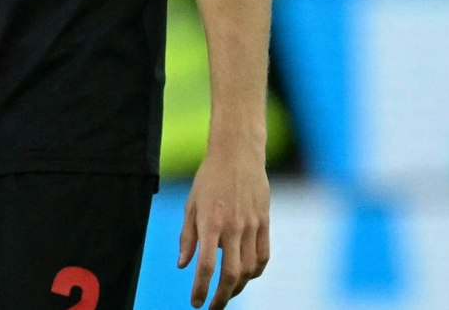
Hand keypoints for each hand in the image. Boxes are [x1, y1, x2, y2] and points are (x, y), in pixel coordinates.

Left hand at [178, 146, 270, 308]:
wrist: (237, 155)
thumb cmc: (209, 179)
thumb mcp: (190, 205)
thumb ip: (187, 237)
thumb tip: (183, 265)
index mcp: (210, 222)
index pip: (205, 265)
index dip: (200, 287)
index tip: (195, 302)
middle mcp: (233, 227)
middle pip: (232, 274)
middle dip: (222, 297)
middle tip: (212, 307)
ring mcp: (252, 226)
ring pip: (249, 269)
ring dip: (238, 287)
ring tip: (227, 294)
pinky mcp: (265, 223)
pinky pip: (263, 256)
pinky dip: (255, 272)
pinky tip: (245, 277)